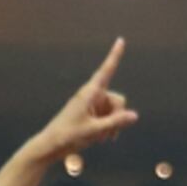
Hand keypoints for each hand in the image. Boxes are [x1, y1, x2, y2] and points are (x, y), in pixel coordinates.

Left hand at [20, 41, 137, 164]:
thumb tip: (135, 116)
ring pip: (114, 111)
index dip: (114, 56)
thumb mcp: (95, 131)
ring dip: (113, 125)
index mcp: (90, 93)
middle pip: (117, 100)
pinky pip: (108, 117)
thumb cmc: (69, 136)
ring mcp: (92, 105)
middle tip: (110, 133)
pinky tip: (102, 138)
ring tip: (102, 138)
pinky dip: (108, 127)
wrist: (51, 145)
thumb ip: (116, 123)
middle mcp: (92, 96)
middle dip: (118, 116)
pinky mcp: (91, 114)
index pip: (106, 70)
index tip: (120, 40)